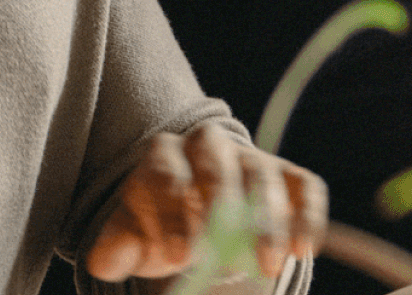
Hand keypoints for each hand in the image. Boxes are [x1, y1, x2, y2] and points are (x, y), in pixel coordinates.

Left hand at [85, 121, 325, 284]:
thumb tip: (104, 261)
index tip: (178, 256)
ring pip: (262, 174)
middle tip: (221, 248)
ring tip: (267, 265)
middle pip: (216, 160)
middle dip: (220, 202)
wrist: (197, 213)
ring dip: (267, 219)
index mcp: (164, 155)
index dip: (172, 214)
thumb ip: (117, 248)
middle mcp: (208, 146)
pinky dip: (306, 214)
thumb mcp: (134, 235)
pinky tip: (302, 248)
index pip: (166, 174)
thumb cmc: (161, 224)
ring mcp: (251, 158)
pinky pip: (303, 185)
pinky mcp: (287, 176)